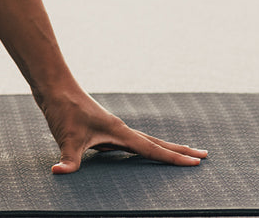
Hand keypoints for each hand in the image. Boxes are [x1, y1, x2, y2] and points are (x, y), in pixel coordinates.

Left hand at [38, 86, 207, 173]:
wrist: (54, 87)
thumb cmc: (62, 110)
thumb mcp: (65, 138)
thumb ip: (68, 160)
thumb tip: (59, 172)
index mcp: (119, 132)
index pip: (152, 149)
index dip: (174, 158)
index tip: (197, 162)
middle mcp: (120, 129)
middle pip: (156, 143)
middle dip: (179, 150)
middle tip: (205, 155)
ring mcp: (112, 127)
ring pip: (144, 141)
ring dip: (163, 148)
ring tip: (181, 153)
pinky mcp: (102, 127)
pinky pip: (129, 141)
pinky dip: (142, 147)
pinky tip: (140, 151)